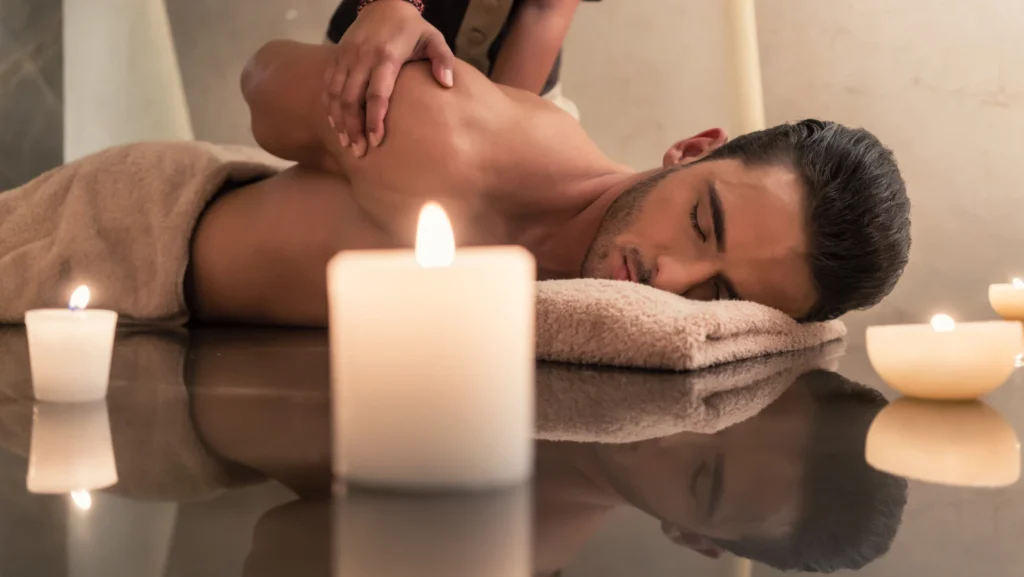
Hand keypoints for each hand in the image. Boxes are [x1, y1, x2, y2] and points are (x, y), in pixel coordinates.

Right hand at [325, 0, 455, 156]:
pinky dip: (329, 106)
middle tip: (359, 152)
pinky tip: (336, 125)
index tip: (376, 140)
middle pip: (351, 99)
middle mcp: (362, 57)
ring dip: (340, 121)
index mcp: (386, 56)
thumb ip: (443, 60)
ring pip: (336, 94)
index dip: (374, 119)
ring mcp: (346, 57)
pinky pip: (328, 85)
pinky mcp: (337, 56)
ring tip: (347, 144)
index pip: (377, 94)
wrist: (384, 3)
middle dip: (353, 128)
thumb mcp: (434, 39)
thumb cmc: (412, 28)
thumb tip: (448, 84)